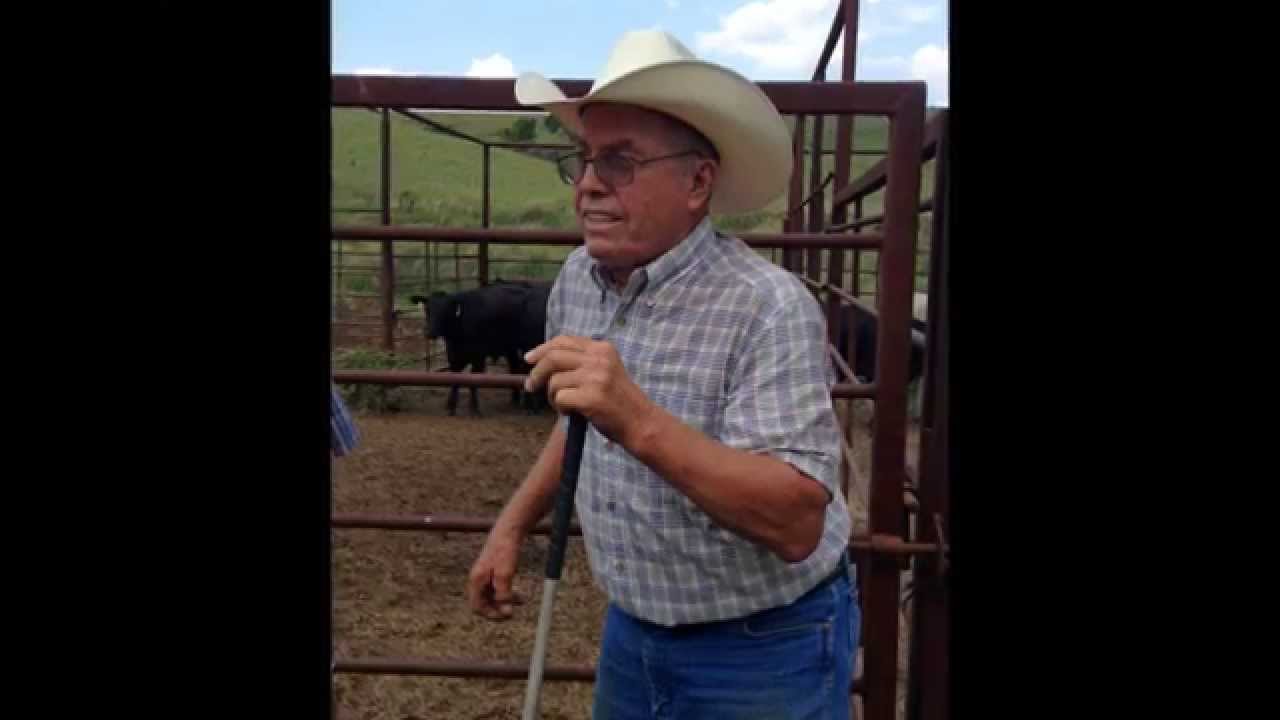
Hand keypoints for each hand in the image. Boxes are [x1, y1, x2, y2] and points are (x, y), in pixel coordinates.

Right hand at [466, 529, 523, 620]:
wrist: (509, 530)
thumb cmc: (505, 550)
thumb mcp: (506, 574)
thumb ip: (504, 594)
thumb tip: (506, 613)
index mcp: (476, 580)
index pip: (477, 607)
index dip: (490, 614)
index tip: (506, 616)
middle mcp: (478, 579)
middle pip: (484, 602)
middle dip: (499, 609)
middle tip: (514, 612)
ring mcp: (485, 575)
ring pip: (492, 596)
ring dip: (505, 601)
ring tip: (522, 601)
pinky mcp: (492, 571)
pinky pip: (497, 588)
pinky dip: (507, 593)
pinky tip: (520, 595)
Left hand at [524, 336, 654, 445]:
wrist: (640, 422)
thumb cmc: (618, 400)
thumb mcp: (604, 371)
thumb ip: (581, 362)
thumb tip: (542, 361)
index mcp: (602, 348)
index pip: (563, 341)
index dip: (542, 349)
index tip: (529, 359)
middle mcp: (599, 359)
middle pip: (553, 357)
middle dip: (537, 372)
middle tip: (531, 386)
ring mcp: (595, 377)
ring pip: (554, 381)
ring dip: (552, 396)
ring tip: (565, 406)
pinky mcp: (591, 397)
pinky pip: (560, 398)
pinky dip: (560, 408)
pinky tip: (573, 413)